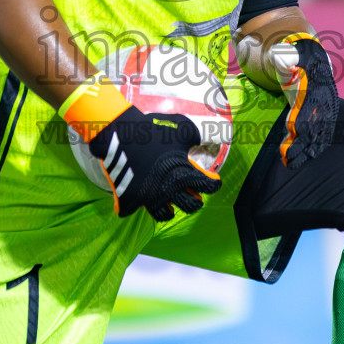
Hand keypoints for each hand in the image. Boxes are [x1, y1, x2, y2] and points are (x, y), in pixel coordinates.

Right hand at [87, 106, 220, 221]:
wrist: (120, 134)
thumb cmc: (154, 130)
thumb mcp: (183, 128)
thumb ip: (203, 133)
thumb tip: (223, 132)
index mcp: (185, 175)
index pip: (208, 187)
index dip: (213, 183)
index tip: (213, 181)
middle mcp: (169, 191)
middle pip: (190, 206)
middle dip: (195, 201)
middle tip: (194, 194)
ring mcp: (149, 197)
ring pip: (164, 214)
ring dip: (170, 209)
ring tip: (170, 202)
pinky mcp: (130, 198)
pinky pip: (132, 210)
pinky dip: (136, 205)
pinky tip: (139, 198)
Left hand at [272, 33, 338, 169]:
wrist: (306, 55)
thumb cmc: (292, 55)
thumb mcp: (285, 52)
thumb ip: (283, 57)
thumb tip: (284, 60)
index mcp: (316, 82)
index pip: (311, 104)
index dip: (302, 119)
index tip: (292, 131)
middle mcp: (324, 97)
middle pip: (316, 124)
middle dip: (303, 143)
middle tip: (287, 159)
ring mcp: (324, 108)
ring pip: (319, 133)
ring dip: (306, 150)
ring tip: (290, 164)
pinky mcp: (321, 116)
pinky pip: (319, 135)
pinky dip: (310, 148)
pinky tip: (298, 158)